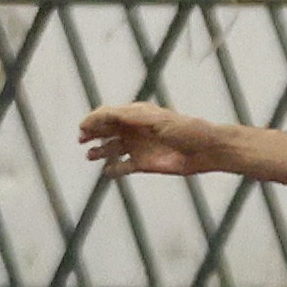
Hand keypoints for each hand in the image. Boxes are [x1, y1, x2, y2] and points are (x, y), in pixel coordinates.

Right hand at [79, 103, 222, 177]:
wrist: (204, 151)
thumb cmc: (184, 130)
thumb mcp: (156, 120)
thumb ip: (131, 117)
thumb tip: (105, 114)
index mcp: (137, 115)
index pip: (109, 114)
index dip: (94, 119)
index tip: (84, 127)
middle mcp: (134, 130)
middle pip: (106, 130)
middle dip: (92, 133)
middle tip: (81, 140)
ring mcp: (137, 147)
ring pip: (111, 149)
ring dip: (99, 151)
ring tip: (90, 156)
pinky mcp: (142, 165)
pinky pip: (122, 167)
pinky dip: (113, 170)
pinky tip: (106, 171)